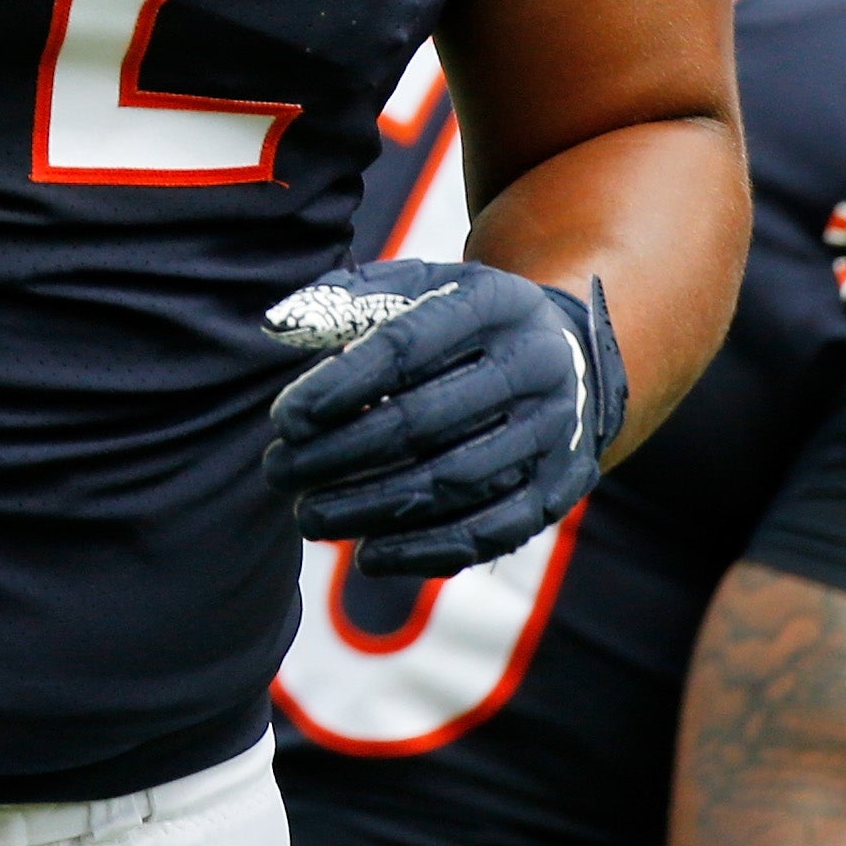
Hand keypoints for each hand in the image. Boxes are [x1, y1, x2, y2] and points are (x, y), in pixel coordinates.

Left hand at [265, 260, 624, 576]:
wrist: (567, 361)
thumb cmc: (462, 325)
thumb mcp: (419, 288)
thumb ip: (349, 300)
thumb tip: (279, 324)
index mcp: (496, 303)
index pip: (409, 345)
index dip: (341, 385)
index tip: (284, 419)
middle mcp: (537, 364)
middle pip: (426, 420)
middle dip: (339, 454)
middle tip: (278, 471)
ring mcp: (556, 430)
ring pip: (455, 482)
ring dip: (369, 508)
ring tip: (308, 517)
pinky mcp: (560, 488)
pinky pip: (490, 532)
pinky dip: (423, 551)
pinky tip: (366, 556)